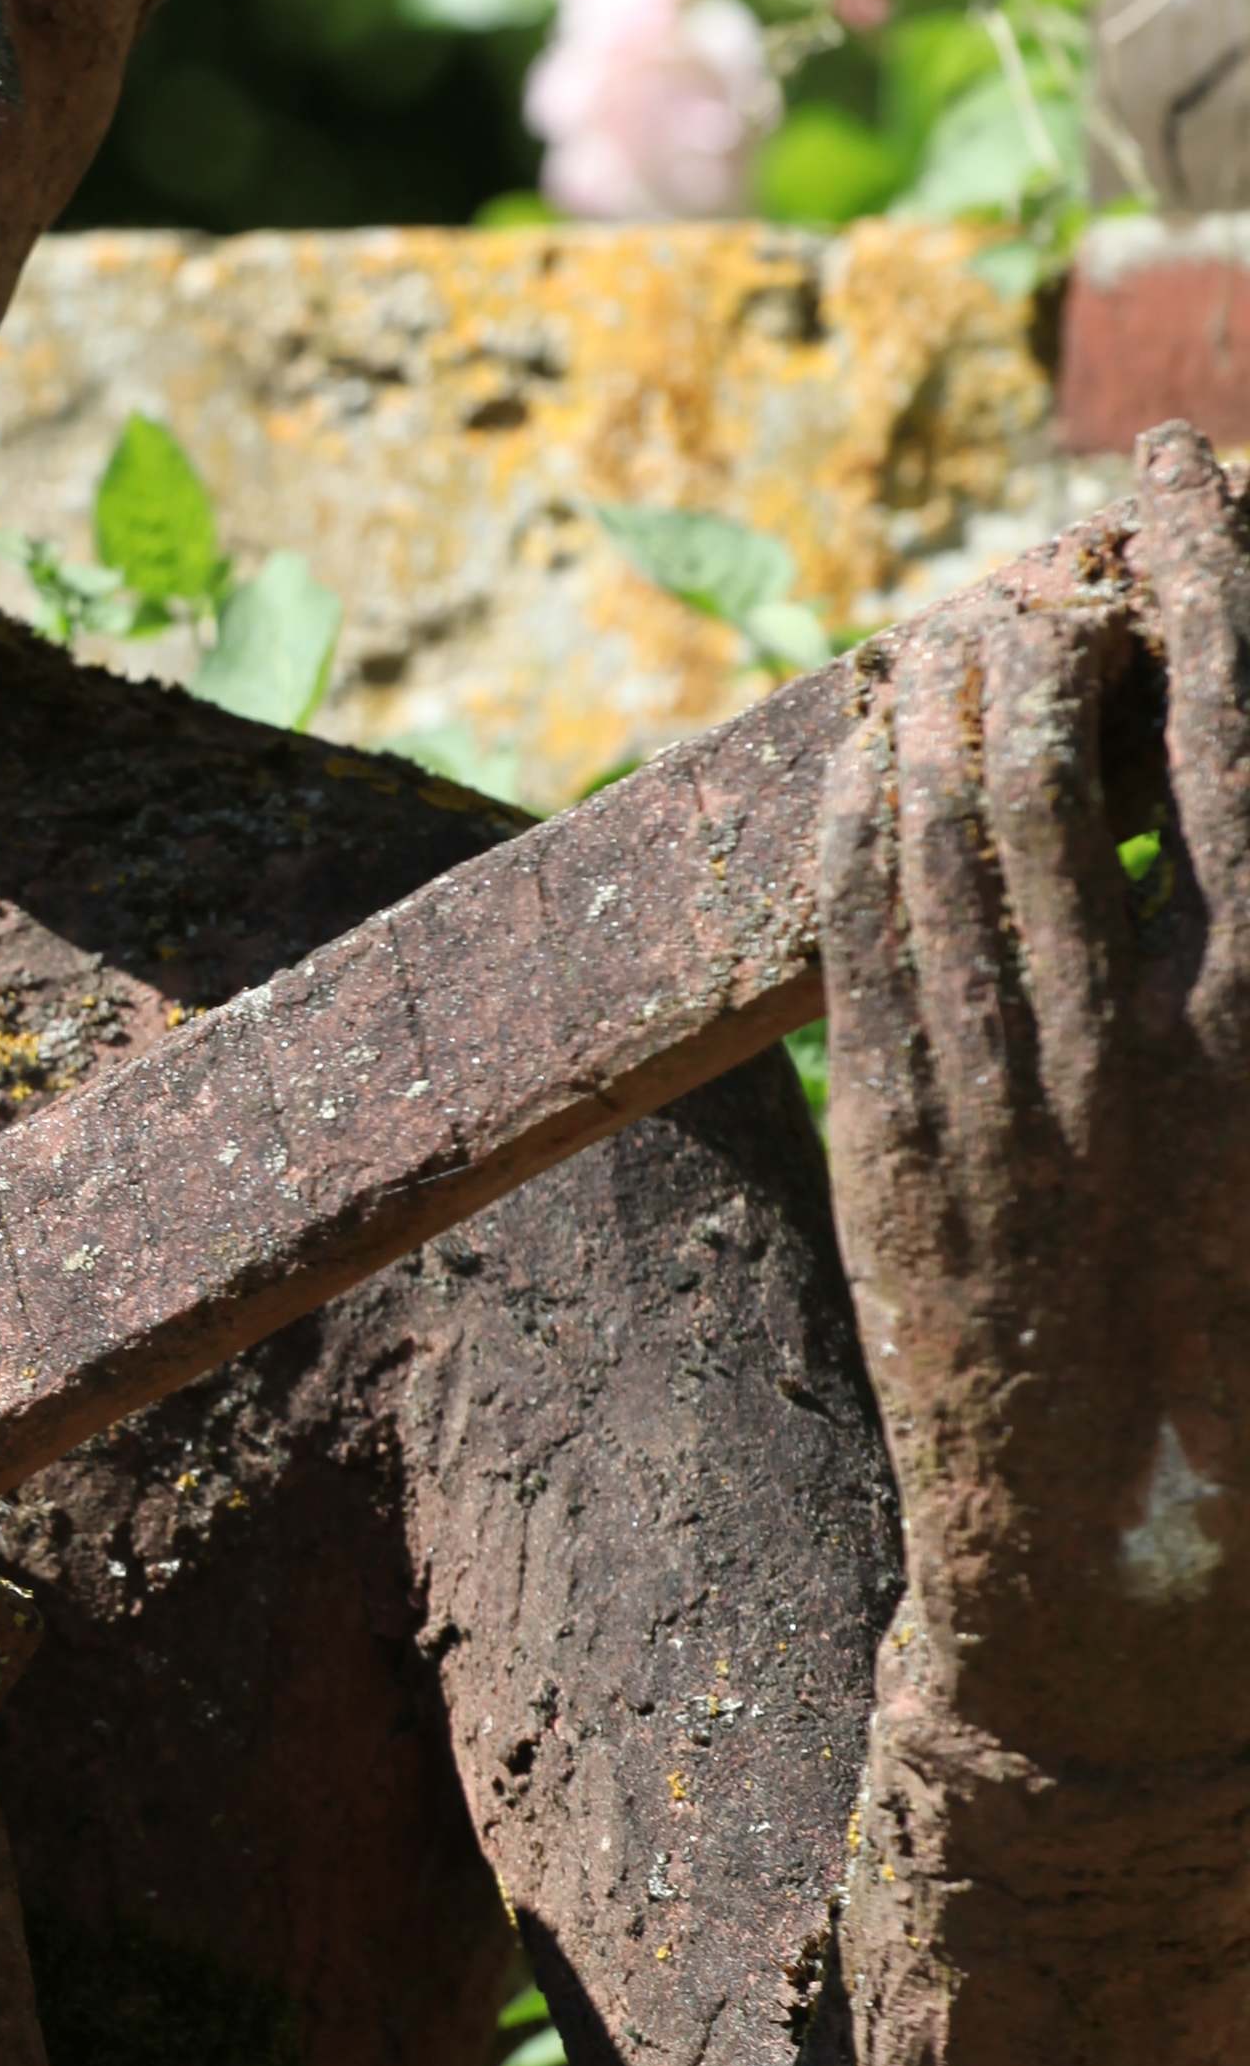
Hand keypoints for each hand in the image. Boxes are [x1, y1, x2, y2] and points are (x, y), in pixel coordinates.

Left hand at [822, 422, 1249, 1773]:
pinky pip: (854, 927)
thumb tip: (1228, 785)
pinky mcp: (892, 1147)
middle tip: (1056, 546)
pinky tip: (875, 755)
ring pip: (940, 818)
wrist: (1130, 1589)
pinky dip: (860, 808)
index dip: (1209, 569)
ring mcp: (998, 1093)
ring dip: (942, 690)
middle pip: (1068, 745)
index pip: (1242, 726)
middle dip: (1055, 611)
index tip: (1177, 476)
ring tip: (956, 626)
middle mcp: (1139, 1044)